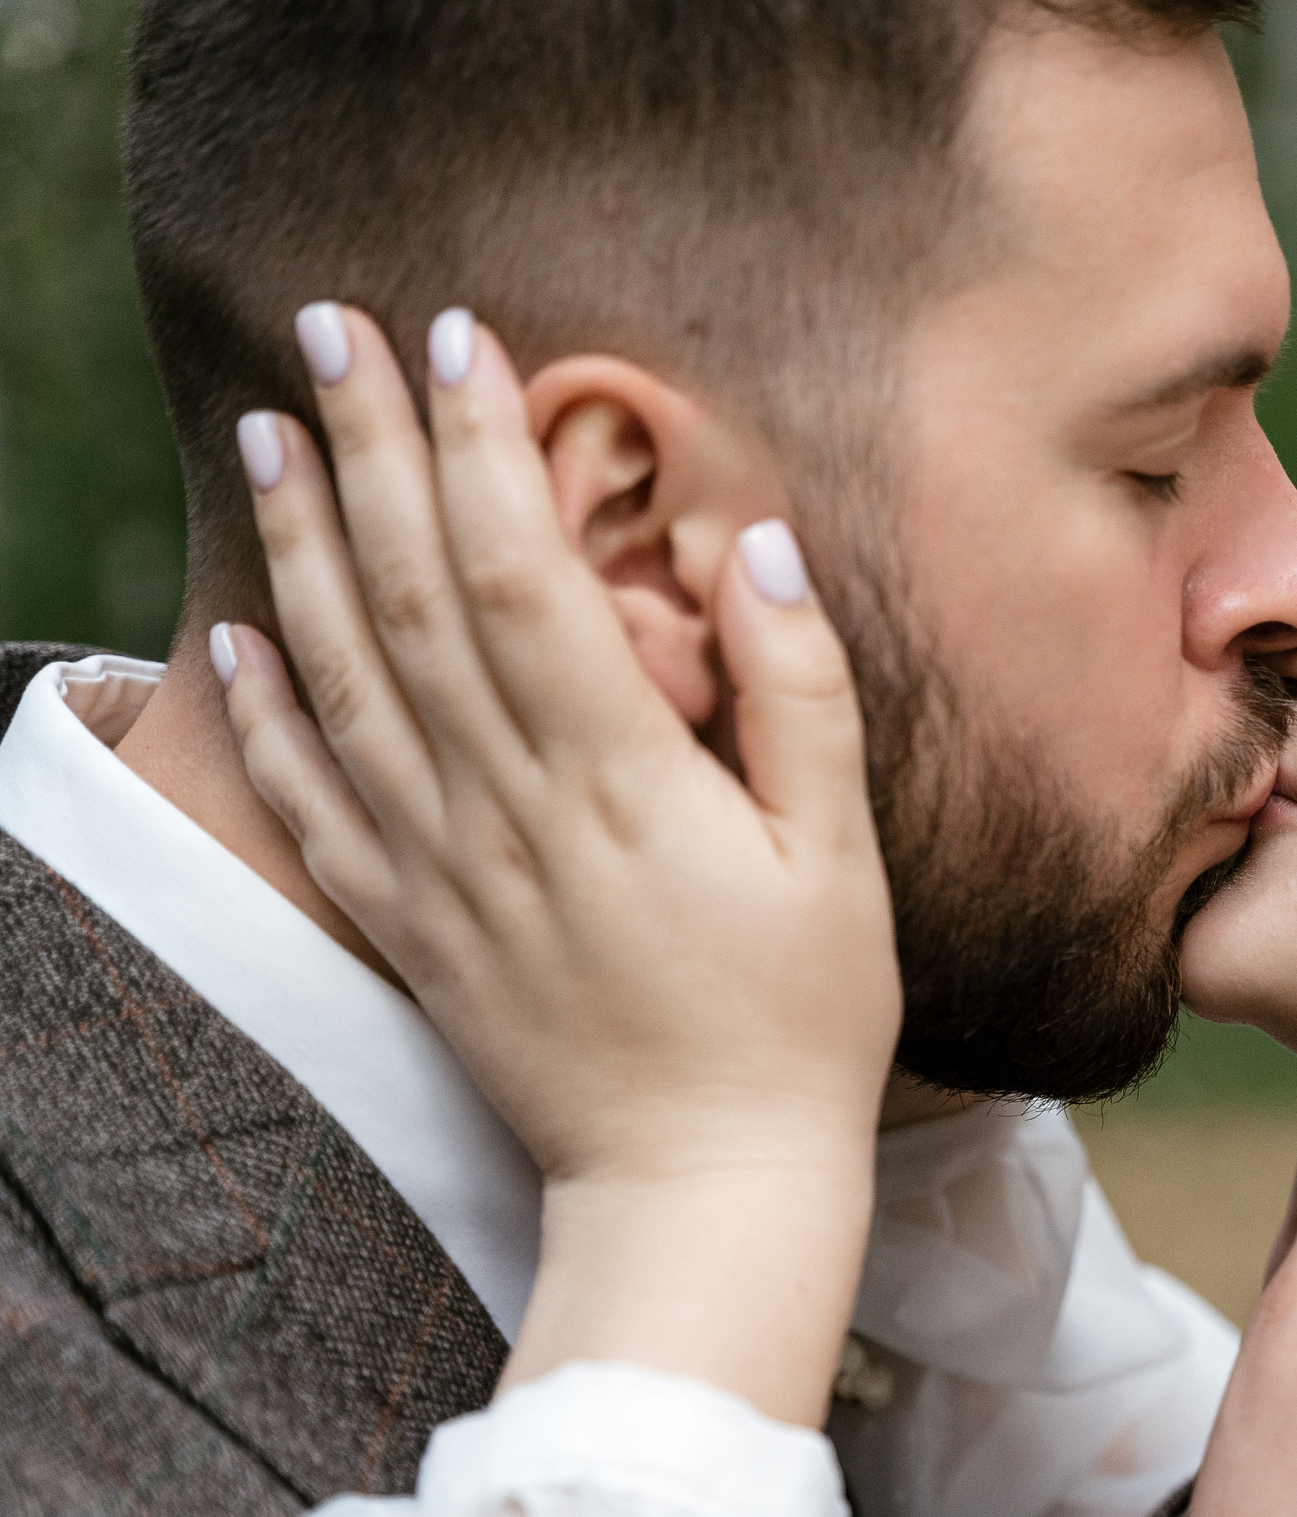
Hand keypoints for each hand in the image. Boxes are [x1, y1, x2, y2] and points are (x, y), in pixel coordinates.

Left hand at [218, 305, 899, 1423]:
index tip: (458, 337)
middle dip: (370, 449)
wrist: (703, 1188)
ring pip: (345, 680)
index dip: (480, 448)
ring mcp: (443, 873)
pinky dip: (264, 714)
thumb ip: (799, 692)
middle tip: (328, 327)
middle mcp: (506, 812)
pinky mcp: (413, 930)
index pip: (521, 574)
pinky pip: (314, 806)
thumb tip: (757, 541)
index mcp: (618, 781)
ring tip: (266, 433)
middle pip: (413, 598)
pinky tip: (235, 632)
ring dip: (300, 546)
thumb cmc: (801, 1019)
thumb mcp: (841, 856)